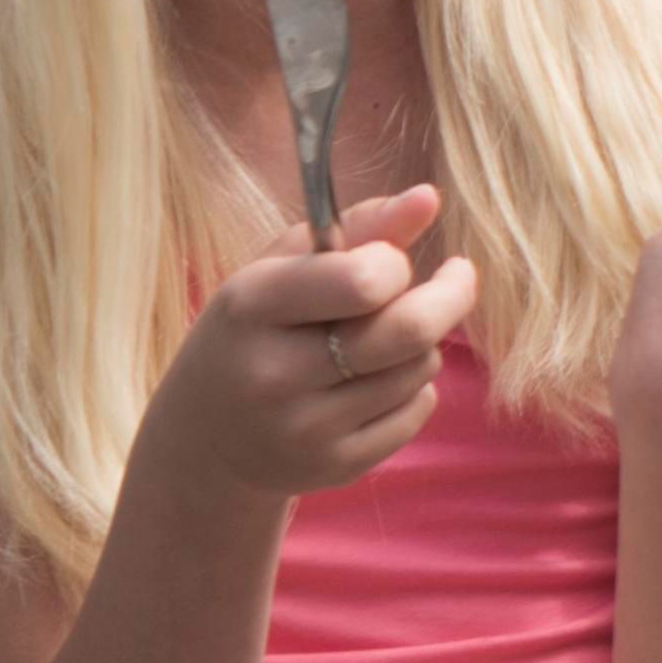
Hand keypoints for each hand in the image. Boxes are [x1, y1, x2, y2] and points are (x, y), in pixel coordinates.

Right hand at [148, 186, 476, 504]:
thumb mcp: (281, 270)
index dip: (395, 263)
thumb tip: (429, 196)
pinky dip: (414, 387)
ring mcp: (303, 429)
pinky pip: (417, 410)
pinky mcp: (334, 466)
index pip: (363, 280)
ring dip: (421, 343)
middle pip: (408, 330)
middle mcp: (272, 374)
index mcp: (251, 307)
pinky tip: (373, 382)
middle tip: (458, 275)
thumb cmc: (254, 331)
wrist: (203, 440)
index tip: (394, 260)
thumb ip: (357, 228)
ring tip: (382, 338)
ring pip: (419, 367)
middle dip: (450, 295)